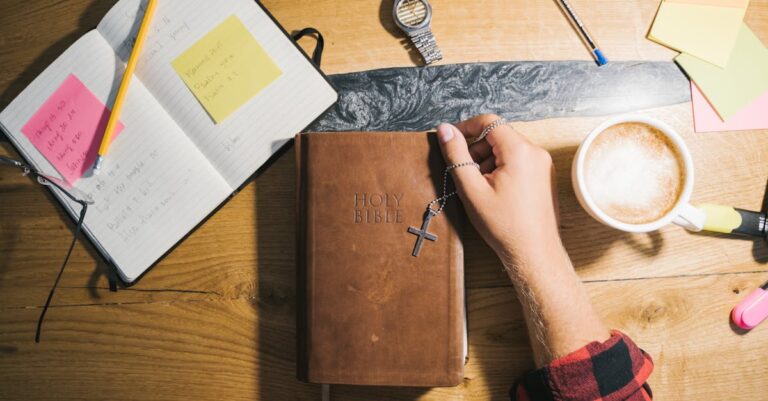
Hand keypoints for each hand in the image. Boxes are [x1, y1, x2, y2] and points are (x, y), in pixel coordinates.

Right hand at [436, 115, 563, 267]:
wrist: (534, 253)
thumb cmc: (504, 225)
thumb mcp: (471, 189)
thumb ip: (456, 155)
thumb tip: (445, 129)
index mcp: (519, 151)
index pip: (489, 122)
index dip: (466, 128)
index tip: (451, 142)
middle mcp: (536, 152)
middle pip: (498, 135)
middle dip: (477, 150)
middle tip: (465, 174)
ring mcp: (544, 164)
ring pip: (508, 149)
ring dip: (488, 161)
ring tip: (480, 188)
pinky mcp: (545, 176)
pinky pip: (519, 161)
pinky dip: (502, 169)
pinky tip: (495, 193)